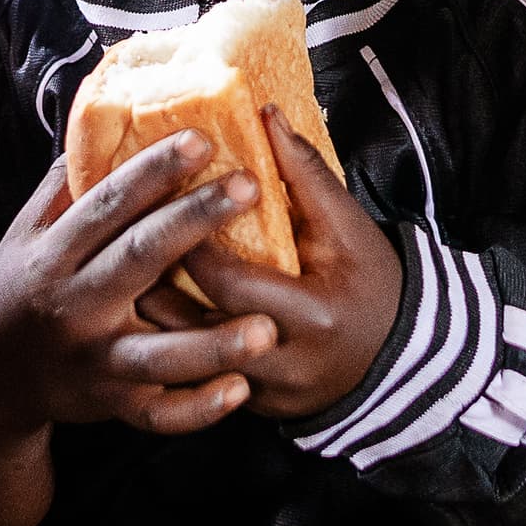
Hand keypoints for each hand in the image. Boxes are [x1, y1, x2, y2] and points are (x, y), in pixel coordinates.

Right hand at [0, 133, 283, 441]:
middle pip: (138, 258)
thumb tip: (106, 122)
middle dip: (194, 221)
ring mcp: (95, 359)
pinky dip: (198, 408)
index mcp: (55, 254)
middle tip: (248, 186)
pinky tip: (240, 389)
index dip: (153, 170)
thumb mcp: (25, 233)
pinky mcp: (112, 402)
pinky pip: (159, 413)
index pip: (108, 203)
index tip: (200, 138)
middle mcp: (74, 305)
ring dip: (213, 343)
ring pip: (158, 354)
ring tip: (266, 326)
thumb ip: (65, 187)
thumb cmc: (19, 288)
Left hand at [135, 109, 401, 421]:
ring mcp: (267, 395)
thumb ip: (305, 174)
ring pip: (186, 361)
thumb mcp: (350, 227)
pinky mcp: (256, 410)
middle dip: (153, 284)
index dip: (188, 243)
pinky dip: (175, 347)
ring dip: (155, 319)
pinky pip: (199, 382)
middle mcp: (284, 363)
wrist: (403, 356)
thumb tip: (266, 114)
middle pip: (194, 328)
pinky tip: (150, 316)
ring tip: (125, 278)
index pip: (227, 281)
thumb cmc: (375, 284)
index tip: (160, 204)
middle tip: (122, 245)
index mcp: (311, 314)